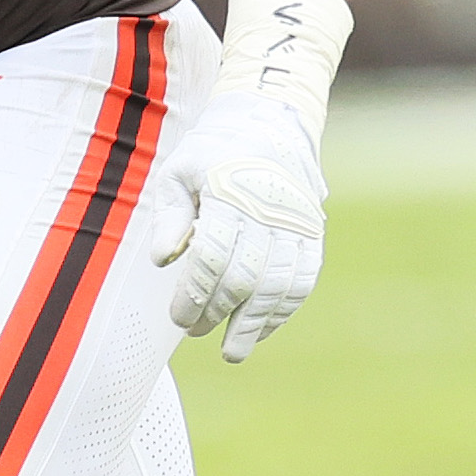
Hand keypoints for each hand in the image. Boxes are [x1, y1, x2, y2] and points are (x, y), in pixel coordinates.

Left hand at [148, 89, 326, 360]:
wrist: (269, 124)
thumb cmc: (211, 154)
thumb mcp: (178, 172)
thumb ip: (170, 216)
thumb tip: (162, 260)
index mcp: (231, 191)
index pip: (213, 255)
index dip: (194, 293)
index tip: (177, 318)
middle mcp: (270, 209)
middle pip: (245, 276)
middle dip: (217, 312)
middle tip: (192, 331)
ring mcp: (297, 223)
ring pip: (278, 285)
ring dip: (254, 323)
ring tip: (232, 352)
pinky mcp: (313, 233)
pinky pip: (302, 280)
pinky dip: (283, 310)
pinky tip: (261, 330)